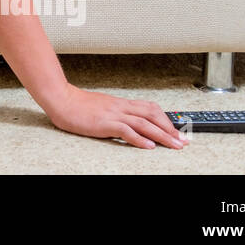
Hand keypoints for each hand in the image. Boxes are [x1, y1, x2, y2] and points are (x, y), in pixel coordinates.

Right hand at [44, 84, 187, 148]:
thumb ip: (116, 113)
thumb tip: (130, 124)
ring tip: (174, 145)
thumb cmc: (78, 105)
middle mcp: (121, 107)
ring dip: (162, 135)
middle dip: (170, 129)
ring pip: (144, 123)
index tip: (177, 131)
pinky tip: (148, 146)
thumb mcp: (102, 107)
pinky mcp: (104, 122)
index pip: (150, 109)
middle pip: (152, 115)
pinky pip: (126, 130)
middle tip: (183, 141)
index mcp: (121, 103)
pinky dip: (139, 138)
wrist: (61, 99)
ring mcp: (113, 114)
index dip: (166, 120)